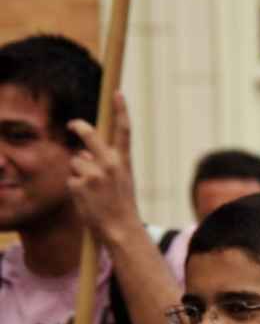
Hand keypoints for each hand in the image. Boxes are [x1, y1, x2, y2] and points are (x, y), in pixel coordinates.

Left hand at [67, 92, 140, 246]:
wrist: (122, 230)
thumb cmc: (122, 205)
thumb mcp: (122, 181)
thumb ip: (105, 163)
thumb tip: (81, 153)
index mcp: (124, 162)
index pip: (124, 131)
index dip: (121, 110)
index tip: (117, 93)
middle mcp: (110, 164)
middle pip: (89, 134)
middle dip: (78, 127)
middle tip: (72, 125)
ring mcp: (93, 173)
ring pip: (76, 161)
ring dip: (79, 173)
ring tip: (92, 191)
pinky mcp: (79, 184)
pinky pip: (71, 178)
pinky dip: (75, 188)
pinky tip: (87, 199)